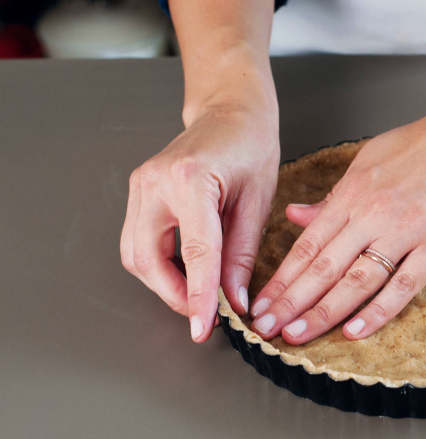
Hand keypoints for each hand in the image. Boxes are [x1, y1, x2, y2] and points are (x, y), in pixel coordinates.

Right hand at [120, 106, 278, 341]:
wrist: (230, 112)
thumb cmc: (250, 146)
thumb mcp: (258, 202)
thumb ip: (241, 255)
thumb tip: (233, 300)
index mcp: (190, 180)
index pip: (194, 252)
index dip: (199, 296)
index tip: (204, 328)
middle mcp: (154, 182)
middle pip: (147, 259)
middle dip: (174, 294)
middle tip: (205, 314)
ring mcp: (140, 186)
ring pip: (136, 255)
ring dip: (164, 282)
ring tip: (199, 292)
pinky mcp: (138, 193)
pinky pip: (139, 241)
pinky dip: (160, 264)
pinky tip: (186, 270)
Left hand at [249, 95, 425, 343]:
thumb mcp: (370, 158)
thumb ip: (334, 195)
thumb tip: (296, 216)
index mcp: (355, 191)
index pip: (308, 244)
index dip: (282, 278)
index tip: (260, 303)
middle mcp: (375, 212)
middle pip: (324, 265)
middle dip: (291, 301)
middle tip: (266, 329)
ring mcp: (408, 228)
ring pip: (358, 279)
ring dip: (324, 311)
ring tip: (297, 335)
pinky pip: (405, 283)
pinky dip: (379, 310)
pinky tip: (355, 331)